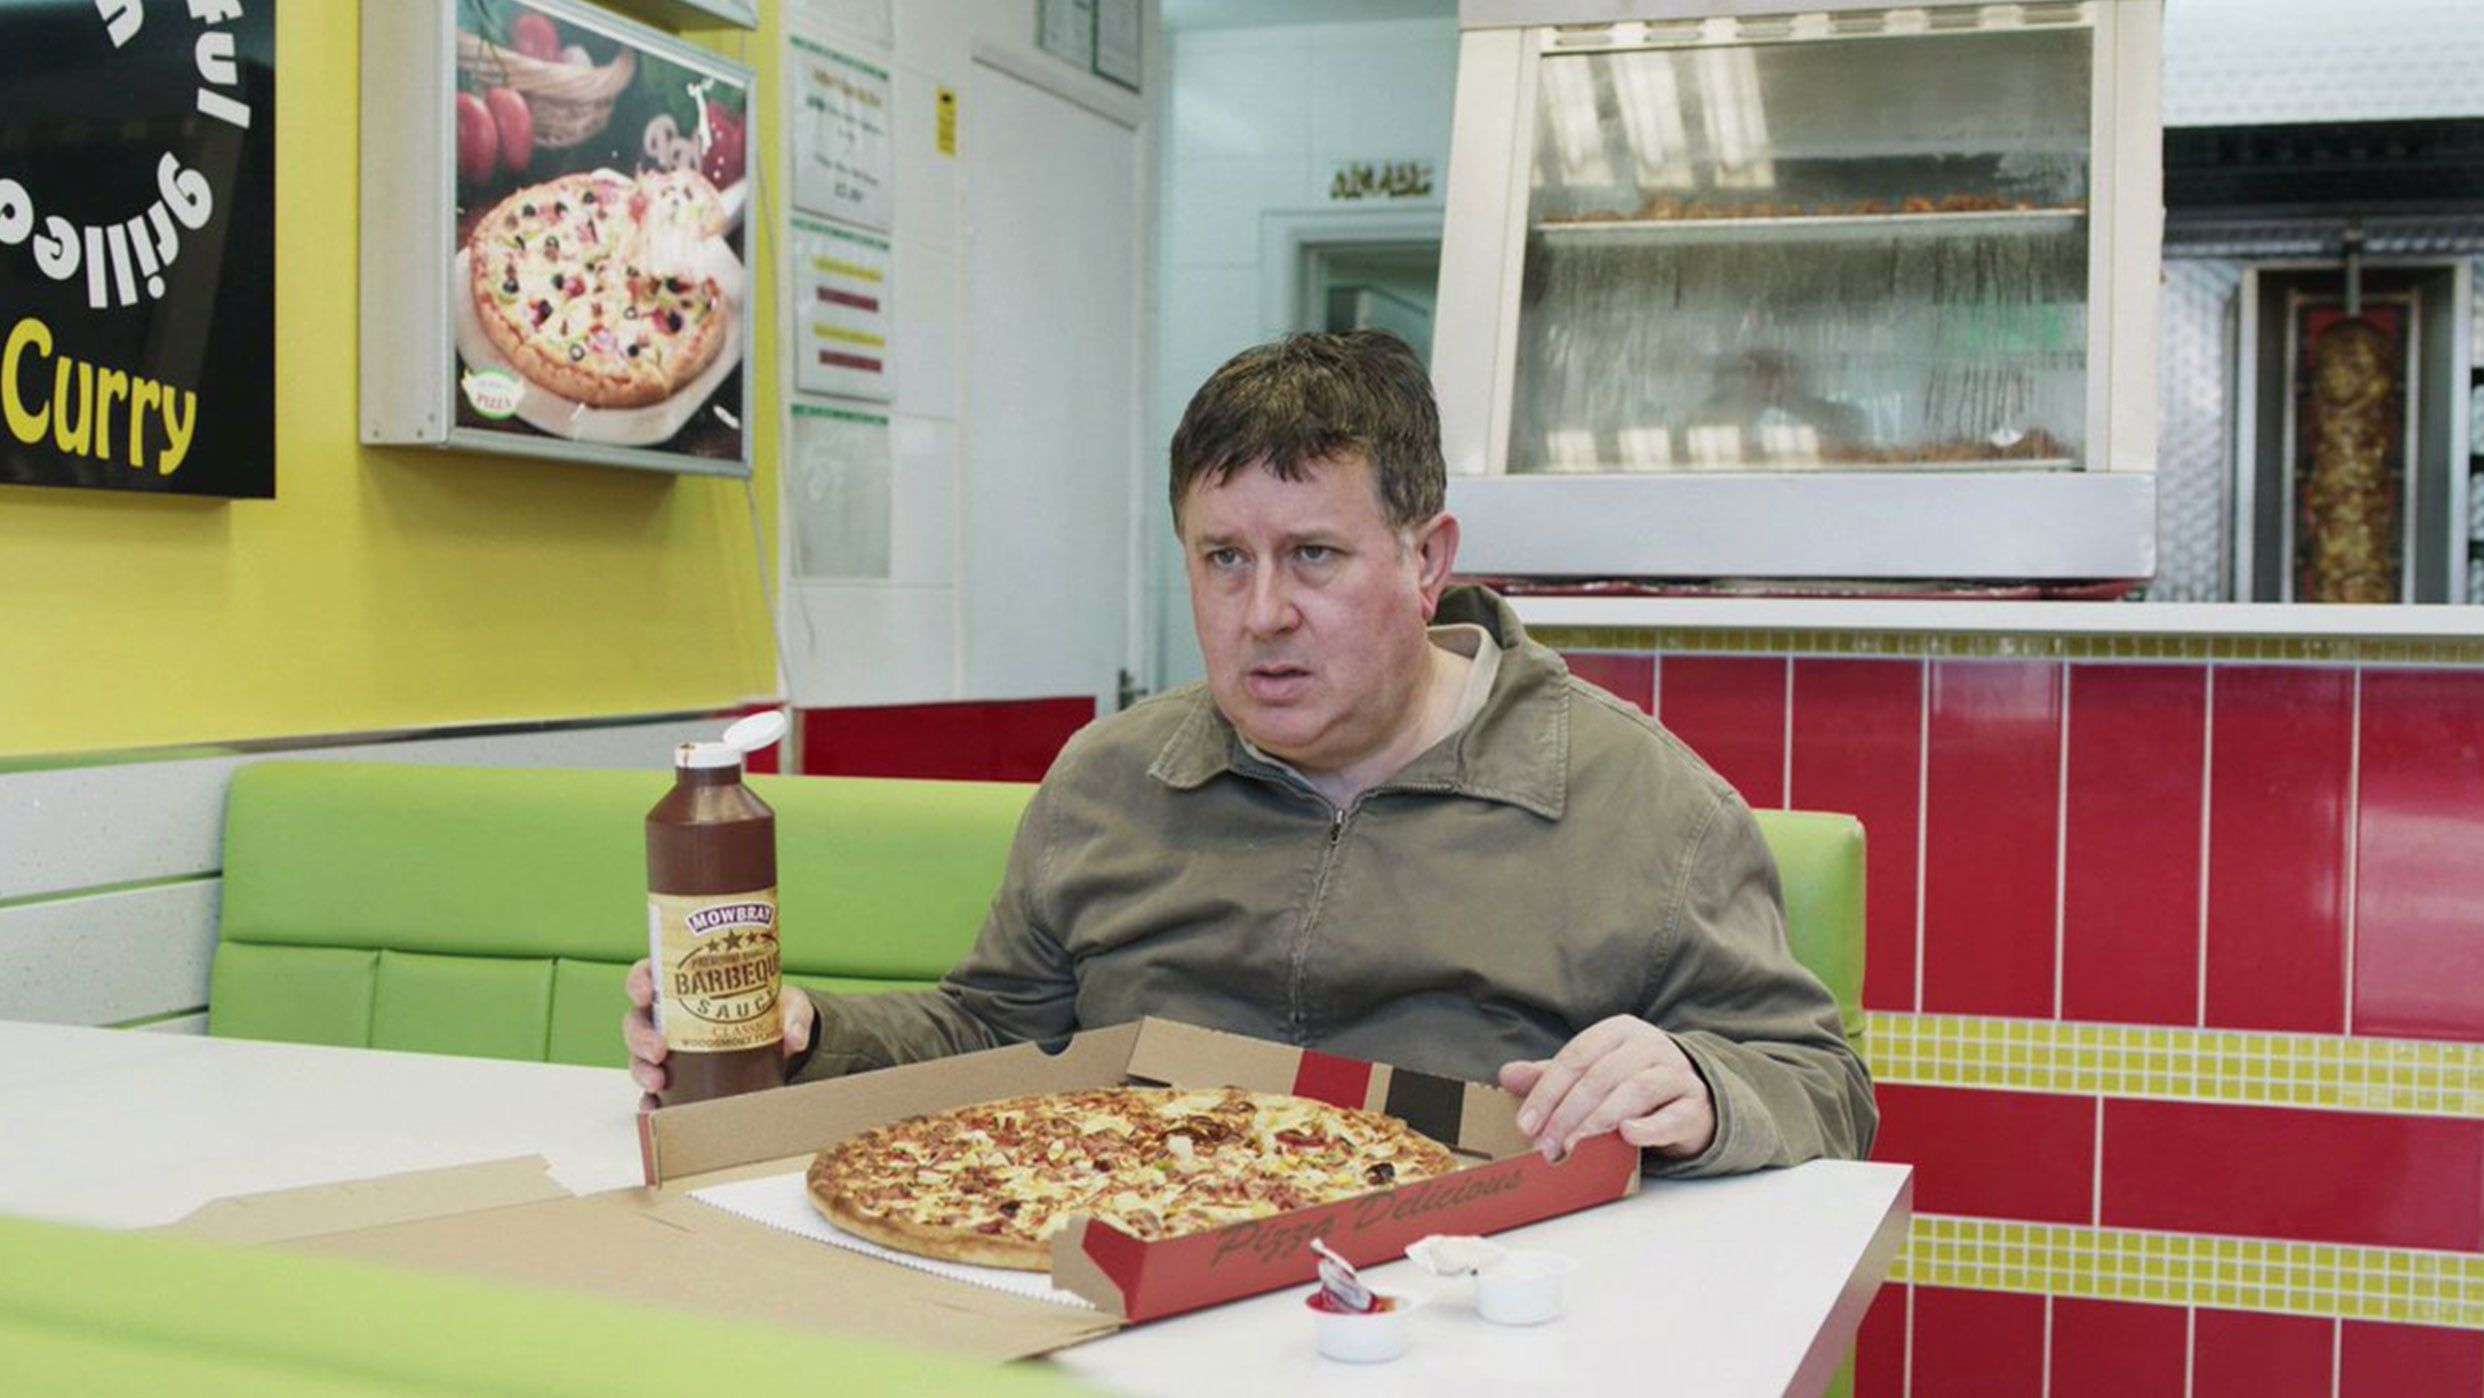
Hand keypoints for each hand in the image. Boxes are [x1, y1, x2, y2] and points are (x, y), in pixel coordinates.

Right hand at [623, 958, 815, 1110]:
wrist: (780, 1045)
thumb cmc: (773, 1012)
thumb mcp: (788, 1005)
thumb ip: (794, 1016)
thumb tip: (794, 1038)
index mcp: (687, 986)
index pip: (650, 975)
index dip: (640, 981)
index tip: (646, 992)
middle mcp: (671, 1016)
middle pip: (638, 1020)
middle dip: (640, 1035)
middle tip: (659, 1049)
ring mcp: (670, 1049)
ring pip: (640, 1056)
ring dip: (643, 1069)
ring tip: (660, 1082)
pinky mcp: (678, 1078)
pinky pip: (653, 1090)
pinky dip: (650, 1100)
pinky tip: (655, 1108)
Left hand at [1498, 1015, 1715, 1162]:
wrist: (1692, 1096)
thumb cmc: (1630, 1083)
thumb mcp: (1590, 1073)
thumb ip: (1550, 1076)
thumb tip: (1506, 1075)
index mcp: (1617, 1031)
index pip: (1576, 1057)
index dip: (1547, 1091)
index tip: (1526, 1125)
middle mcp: (1648, 1045)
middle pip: (1601, 1076)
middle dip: (1568, 1114)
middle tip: (1547, 1147)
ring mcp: (1676, 1073)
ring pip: (1635, 1090)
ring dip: (1600, 1121)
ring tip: (1575, 1147)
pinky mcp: (1695, 1104)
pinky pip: (1674, 1115)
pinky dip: (1650, 1127)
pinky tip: (1628, 1136)